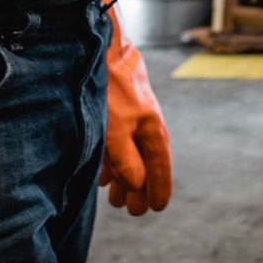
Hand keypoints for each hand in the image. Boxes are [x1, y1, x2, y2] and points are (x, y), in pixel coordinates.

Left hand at [100, 1, 171, 214]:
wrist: (102, 51)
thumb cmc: (110, 90)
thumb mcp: (116, 130)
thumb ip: (127, 160)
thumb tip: (137, 185)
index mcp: (152, 130)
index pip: (159, 166)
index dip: (159, 188)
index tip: (157, 207)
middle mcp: (145, 124)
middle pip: (146, 163)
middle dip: (140, 189)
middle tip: (134, 211)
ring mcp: (131, 116)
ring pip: (131, 154)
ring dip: (125, 177)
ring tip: (116, 199)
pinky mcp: (116, 109)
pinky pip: (118, 143)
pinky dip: (114, 161)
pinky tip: (104, 173)